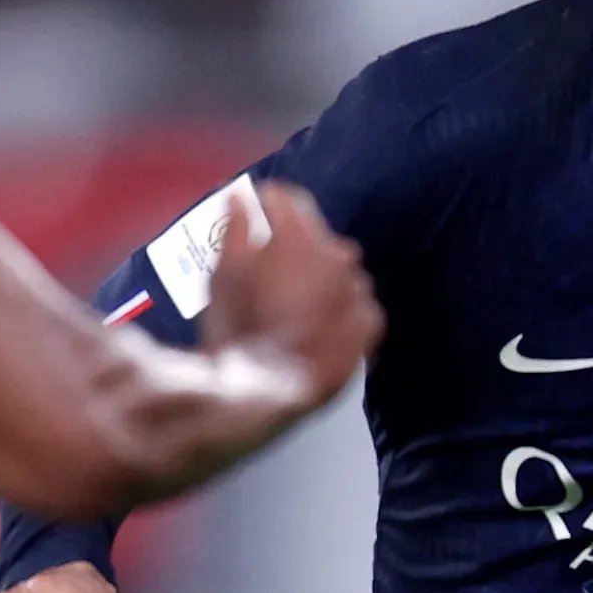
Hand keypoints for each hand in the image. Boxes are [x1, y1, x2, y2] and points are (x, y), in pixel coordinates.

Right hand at [195, 178, 381, 403]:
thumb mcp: (221, 273)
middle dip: (295, 248)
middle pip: (316, 239)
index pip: (288, 200)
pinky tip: (318, 328)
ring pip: (339, 274)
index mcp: (300, 236)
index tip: (257, 210)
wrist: (264, 393)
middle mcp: (338, 256)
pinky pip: (357, 307)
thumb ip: (235, 227)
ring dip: (320, 282)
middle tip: (269, 272)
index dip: (268, 203)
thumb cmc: (236, 329)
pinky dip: (341, 311)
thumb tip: (239, 199)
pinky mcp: (370, 326)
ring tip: (293, 308)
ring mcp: (358, 292)